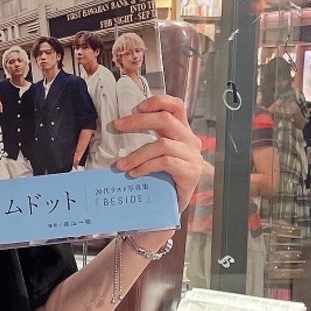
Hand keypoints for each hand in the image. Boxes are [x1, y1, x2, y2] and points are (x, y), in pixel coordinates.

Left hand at [111, 95, 202, 213]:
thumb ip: (146, 139)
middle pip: (166, 120)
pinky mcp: (190, 172)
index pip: (176, 106)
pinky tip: (134, 173)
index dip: (158, 101)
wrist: (169, 208)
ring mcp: (192, 157)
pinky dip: (146, 166)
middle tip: (117, 126)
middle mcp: (190, 140)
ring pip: (162, 144)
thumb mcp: (153, 155)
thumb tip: (118, 127)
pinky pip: (165, 162)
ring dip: (137, 154)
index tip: (136, 107)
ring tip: (120, 164)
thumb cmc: (159, 179)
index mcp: (182, 132)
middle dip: (138, 121)